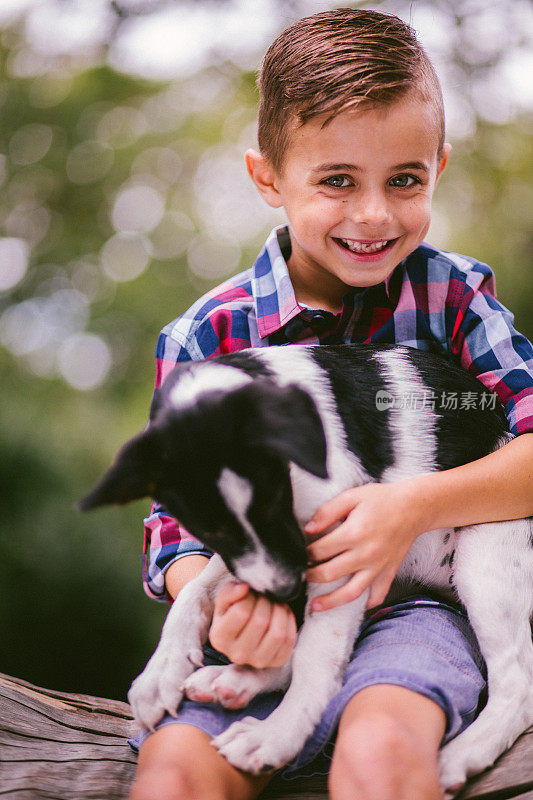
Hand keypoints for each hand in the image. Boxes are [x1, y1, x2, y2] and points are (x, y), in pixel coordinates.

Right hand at [209, 582, 296, 668]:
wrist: (244, 633)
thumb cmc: (232, 613)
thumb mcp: (224, 601)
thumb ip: (229, 592)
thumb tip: (244, 588)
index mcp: (220, 638)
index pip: (241, 612)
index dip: (249, 597)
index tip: (249, 592)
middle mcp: (237, 654)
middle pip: (260, 621)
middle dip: (265, 601)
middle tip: (264, 595)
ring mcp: (258, 661)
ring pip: (277, 633)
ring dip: (280, 611)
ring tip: (274, 602)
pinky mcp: (276, 662)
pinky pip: (289, 639)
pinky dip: (289, 621)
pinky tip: (282, 613)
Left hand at [305, 481, 423, 610]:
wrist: (413, 507)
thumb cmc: (382, 499)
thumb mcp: (351, 497)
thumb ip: (327, 512)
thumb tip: (309, 529)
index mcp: (353, 533)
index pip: (320, 550)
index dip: (306, 553)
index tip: (301, 554)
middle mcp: (365, 554)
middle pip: (330, 573)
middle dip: (312, 576)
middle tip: (304, 575)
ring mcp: (378, 567)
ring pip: (351, 593)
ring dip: (331, 601)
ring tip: (316, 606)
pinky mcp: (389, 572)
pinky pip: (377, 595)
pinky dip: (366, 604)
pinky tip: (353, 605)